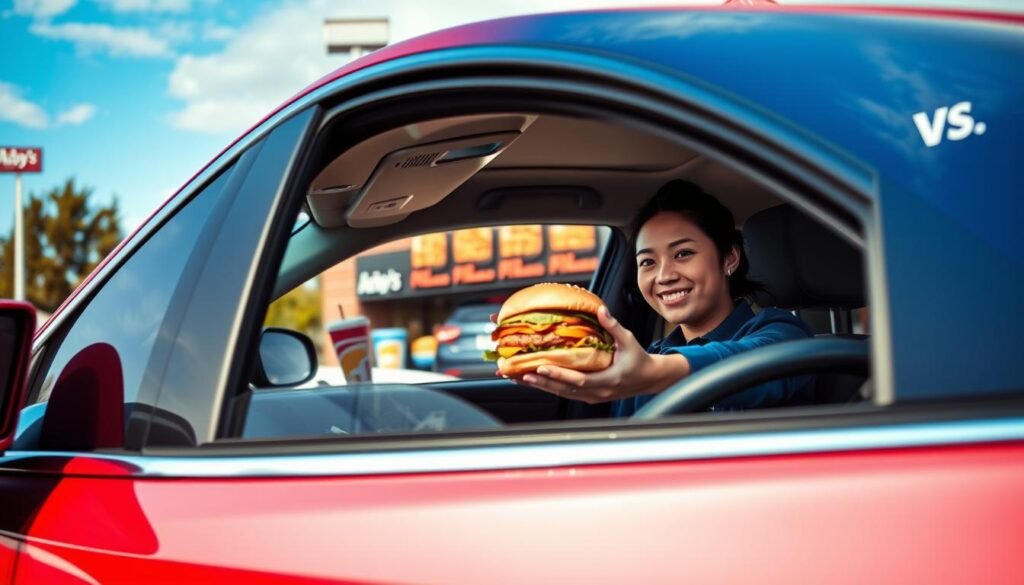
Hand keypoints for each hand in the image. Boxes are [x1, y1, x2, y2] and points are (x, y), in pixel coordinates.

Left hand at [515, 306, 689, 403]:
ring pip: (563, 393)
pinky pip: (567, 393)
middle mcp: (598, 393)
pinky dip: (551, 386)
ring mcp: (593, 397)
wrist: (650, 379)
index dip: (558, 375)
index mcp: (607, 380)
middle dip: (541, 382)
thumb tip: (601, 310)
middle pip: (564, 390)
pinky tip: (537, 380)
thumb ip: (613, 326)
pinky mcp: (590, 396)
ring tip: (521, 378)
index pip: (578, 380)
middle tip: (520, 375)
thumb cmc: (639, 359)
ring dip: (541, 386)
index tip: (540, 367)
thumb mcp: (628, 340)